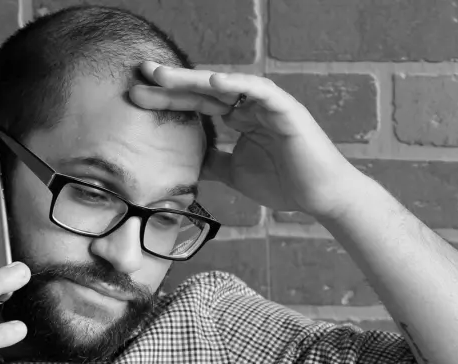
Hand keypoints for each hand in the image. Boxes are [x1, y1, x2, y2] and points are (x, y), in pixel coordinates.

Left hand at [129, 61, 366, 221]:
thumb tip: (188, 164)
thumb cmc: (286, 184)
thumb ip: (213, 163)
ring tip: (164, 76)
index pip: (197, 104)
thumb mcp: (236, 173)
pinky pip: (260, 90)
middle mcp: (251, 106)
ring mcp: (268, 104)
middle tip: (140, 73)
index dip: (168, 99)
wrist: (320, 197)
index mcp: (239, 117)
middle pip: (204, 89)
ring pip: (227, 85)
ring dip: (194, 79)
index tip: (136, 96)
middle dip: (172, 82)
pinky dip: (238, 85)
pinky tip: (213, 82)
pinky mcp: (286, 109)